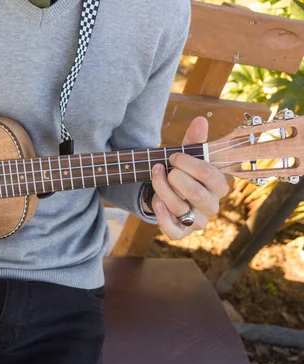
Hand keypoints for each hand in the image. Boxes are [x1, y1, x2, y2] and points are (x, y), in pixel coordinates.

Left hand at [147, 117, 229, 239]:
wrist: (166, 192)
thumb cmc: (182, 173)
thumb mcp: (187, 156)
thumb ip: (194, 140)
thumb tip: (201, 120)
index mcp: (219, 185)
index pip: (209, 174)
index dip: (187, 163)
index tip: (173, 157)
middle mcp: (212, 205)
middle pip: (196, 193)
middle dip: (175, 178)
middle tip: (164, 169)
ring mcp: (197, 221)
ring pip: (180, 208)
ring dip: (162, 189)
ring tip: (155, 178)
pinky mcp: (182, 232)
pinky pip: (174, 232)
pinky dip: (162, 217)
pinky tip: (156, 202)